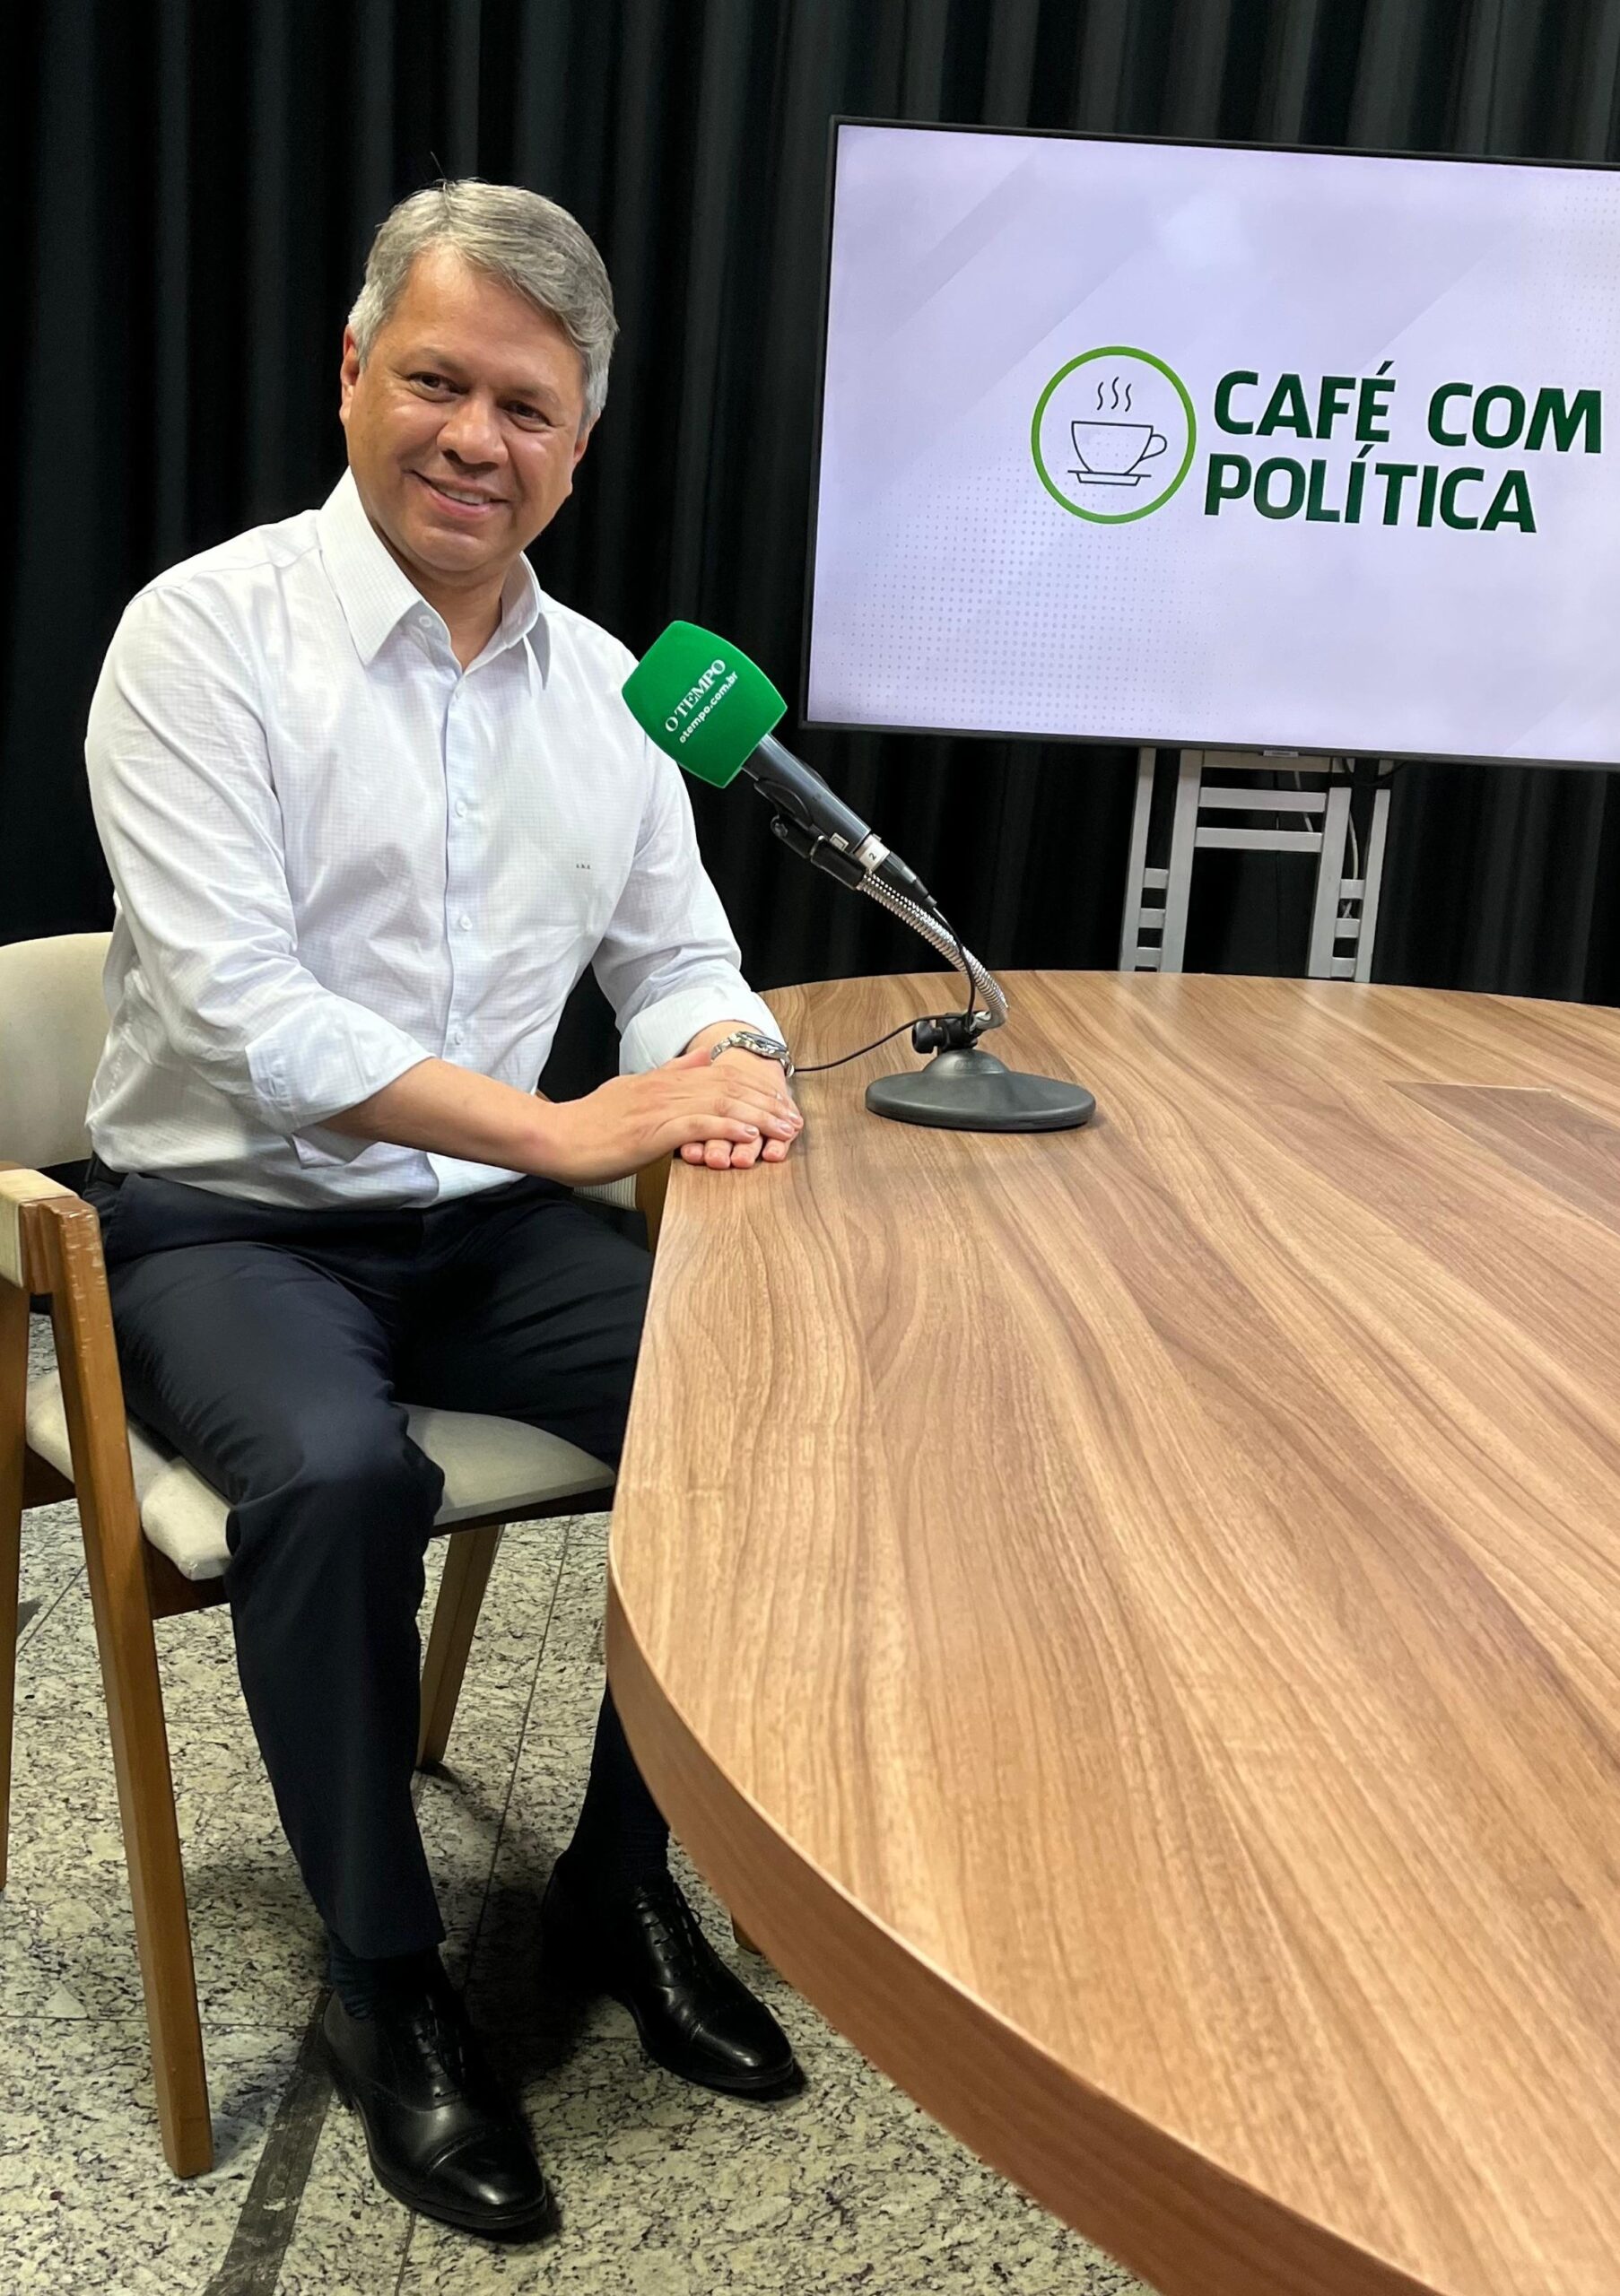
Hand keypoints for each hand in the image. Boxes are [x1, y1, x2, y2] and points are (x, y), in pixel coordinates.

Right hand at [538, 1048, 800, 1185]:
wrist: (557, 1136)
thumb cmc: (591, 1121)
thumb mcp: (633, 1086)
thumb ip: (669, 1071)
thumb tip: (701, 1056)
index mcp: (664, 1079)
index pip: (722, 1076)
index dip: (757, 1088)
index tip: (781, 1102)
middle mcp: (667, 1088)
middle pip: (729, 1089)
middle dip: (766, 1104)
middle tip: (795, 1120)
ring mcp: (660, 1108)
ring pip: (720, 1106)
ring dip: (757, 1118)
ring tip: (784, 1130)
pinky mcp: (652, 1131)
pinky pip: (697, 1126)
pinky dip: (726, 1129)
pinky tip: (748, 1136)